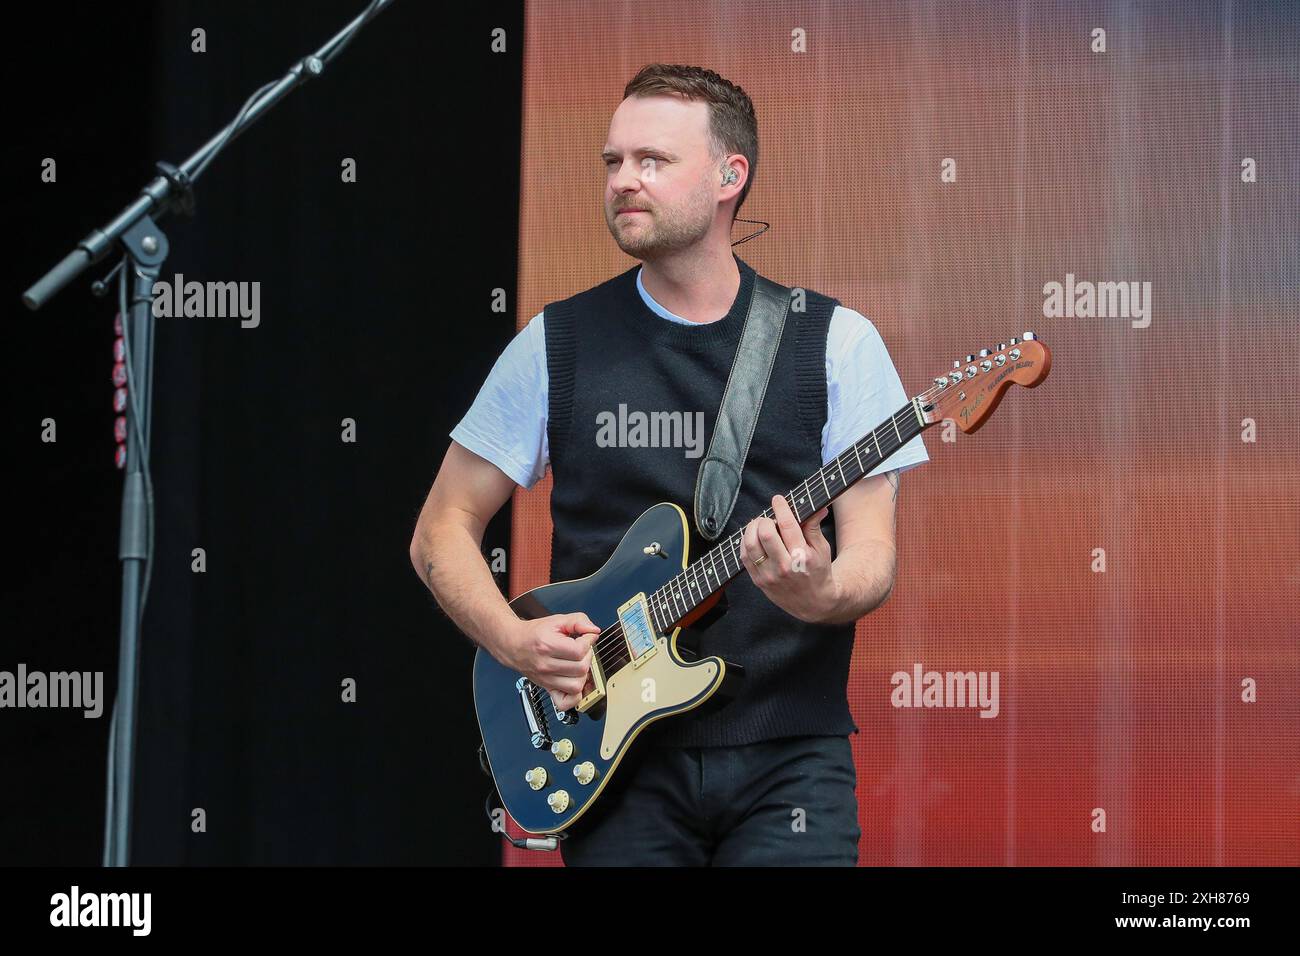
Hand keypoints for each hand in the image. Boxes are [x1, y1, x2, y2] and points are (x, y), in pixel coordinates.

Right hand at [501, 612, 600, 710]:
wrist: (514, 645)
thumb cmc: (534, 634)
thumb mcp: (557, 620)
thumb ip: (579, 621)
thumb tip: (594, 631)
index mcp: (548, 646)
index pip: (579, 650)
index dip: (588, 642)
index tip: (586, 638)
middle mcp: (546, 665)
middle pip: (580, 668)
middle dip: (587, 657)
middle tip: (582, 650)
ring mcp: (546, 679)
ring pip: (576, 686)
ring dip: (583, 675)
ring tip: (578, 664)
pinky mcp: (547, 688)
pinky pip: (565, 703)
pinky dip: (574, 697)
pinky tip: (574, 682)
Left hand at [739, 494, 839, 623]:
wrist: (814, 603)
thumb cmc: (819, 572)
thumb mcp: (822, 549)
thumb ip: (814, 527)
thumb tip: (817, 507)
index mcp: (802, 557)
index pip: (787, 525)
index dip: (781, 508)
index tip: (778, 499)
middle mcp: (784, 567)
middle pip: (765, 533)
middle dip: (765, 519)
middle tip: (769, 518)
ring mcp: (769, 576)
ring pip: (749, 544)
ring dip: (751, 529)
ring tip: (759, 526)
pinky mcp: (758, 581)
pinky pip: (744, 557)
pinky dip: (745, 543)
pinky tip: (753, 538)